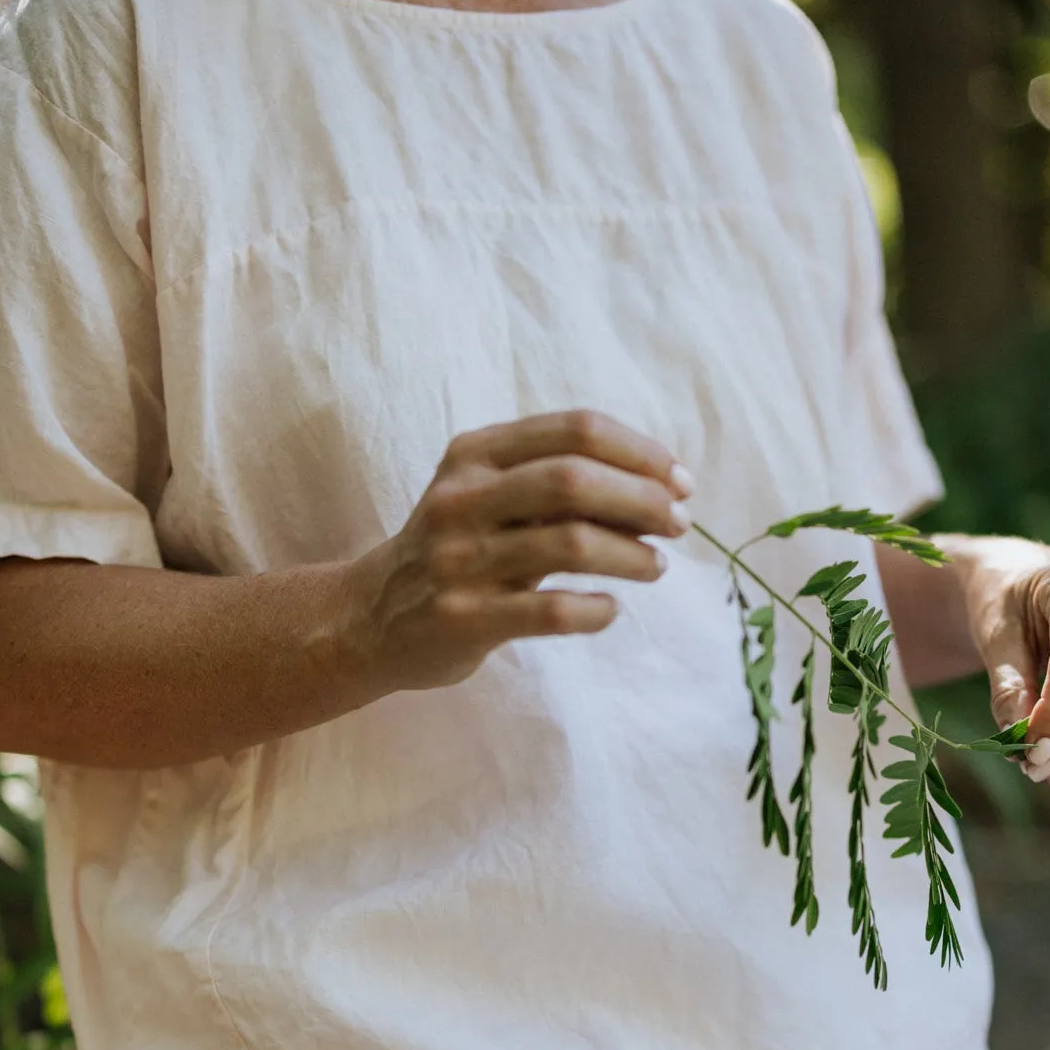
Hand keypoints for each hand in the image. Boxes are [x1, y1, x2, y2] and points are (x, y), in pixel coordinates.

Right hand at [345, 410, 691, 692]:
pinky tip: (610, 610)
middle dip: (643, 499)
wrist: (369, 619)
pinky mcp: (463, 618)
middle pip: (575, 479)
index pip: (575, 430)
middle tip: (679, 524)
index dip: (640, 452)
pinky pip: (550, 611)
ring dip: (631, 555)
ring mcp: (459, 560)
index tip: (679, 482)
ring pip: (570, 543)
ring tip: (655, 566)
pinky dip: (596, 610)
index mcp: (474, 454)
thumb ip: (556, 483)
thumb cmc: (455, 550)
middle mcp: (462, 499)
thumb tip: (660, 486)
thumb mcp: (487, 496)